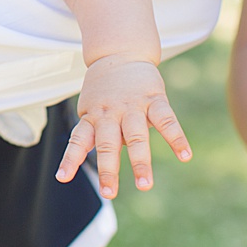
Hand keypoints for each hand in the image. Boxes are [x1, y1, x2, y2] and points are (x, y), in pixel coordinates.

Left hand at [55, 56, 189, 197]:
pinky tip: (185, 156)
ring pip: (137, 136)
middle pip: (107, 144)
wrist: (120, 52)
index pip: (78, 140)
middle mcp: (110, 113)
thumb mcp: (91, 109)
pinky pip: (166, 120)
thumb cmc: (104, 90)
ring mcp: (133, 106)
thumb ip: (96, 135)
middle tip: (109, 193)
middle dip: (108, 170)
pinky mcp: (154, 98)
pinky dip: (176, 138)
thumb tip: (107, 165)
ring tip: (145, 185)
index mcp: (92, 117)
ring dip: (141, 162)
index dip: (70, 159)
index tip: (62, 178)